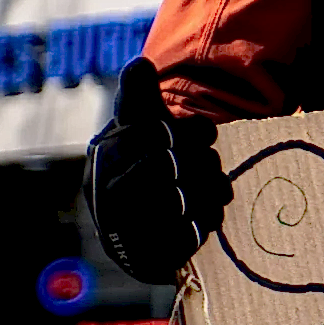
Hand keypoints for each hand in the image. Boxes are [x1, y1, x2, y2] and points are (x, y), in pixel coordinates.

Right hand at [84, 59, 230, 285]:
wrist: (137, 220)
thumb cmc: (142, 161)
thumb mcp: (140, 126)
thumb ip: (139, 96)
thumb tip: (140, 63)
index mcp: (102, 160)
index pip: (146, 137)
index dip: (185, 132)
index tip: (209, 130)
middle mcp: (105, 198)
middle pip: (161, 171)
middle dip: (198, 162)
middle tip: (214, 161)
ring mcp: (123, 232)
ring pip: (174, 205)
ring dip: (206, 192)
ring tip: (221, 185)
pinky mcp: (146, 261)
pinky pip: (182, 241)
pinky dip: (204, 223)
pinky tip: (213, 213)